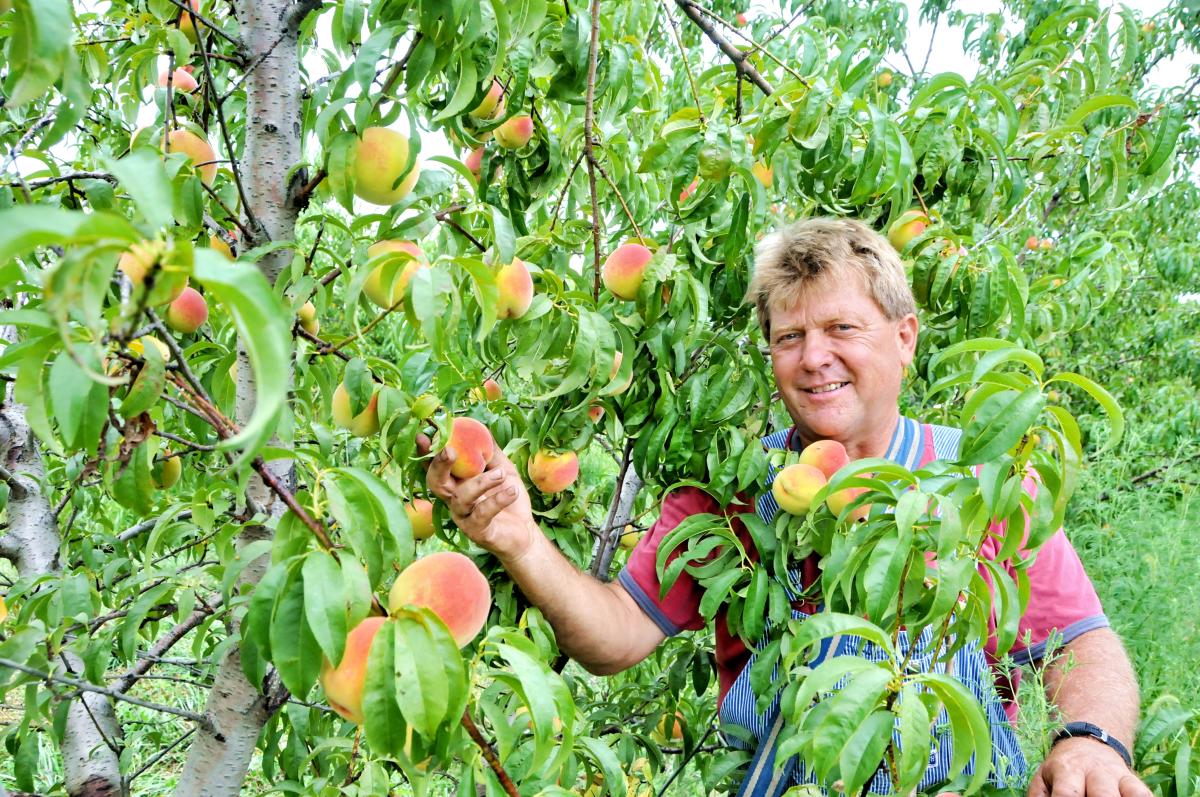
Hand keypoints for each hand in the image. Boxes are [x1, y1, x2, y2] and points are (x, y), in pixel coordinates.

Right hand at [421, 434, 537, 561]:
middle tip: (449, 451)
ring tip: (501, 474)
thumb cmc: (509, 498)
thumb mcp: (503, 469)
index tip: (423, 435)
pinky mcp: (477, 531)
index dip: (426, 452)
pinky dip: (497, 500)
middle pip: (435, 483)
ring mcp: (463, 517)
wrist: (525, 531)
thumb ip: (491, 453)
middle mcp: (454, 500)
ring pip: (460, 498)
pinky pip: (482, 513)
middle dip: (439, 465)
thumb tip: (481, 429)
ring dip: (480, 483)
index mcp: (456, 483)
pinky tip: (512, 491)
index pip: (435, 466)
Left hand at [1028, 737, 1150, 796]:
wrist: (1089, 742)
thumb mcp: (1043, 778)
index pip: (1067, 794)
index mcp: (1066, 770)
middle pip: (1102, 795)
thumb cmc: (1062, 770)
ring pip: (1129, 794)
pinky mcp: (1134, 782)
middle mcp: (1094, 772)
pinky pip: (1144, 793)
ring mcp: (1116, 777)